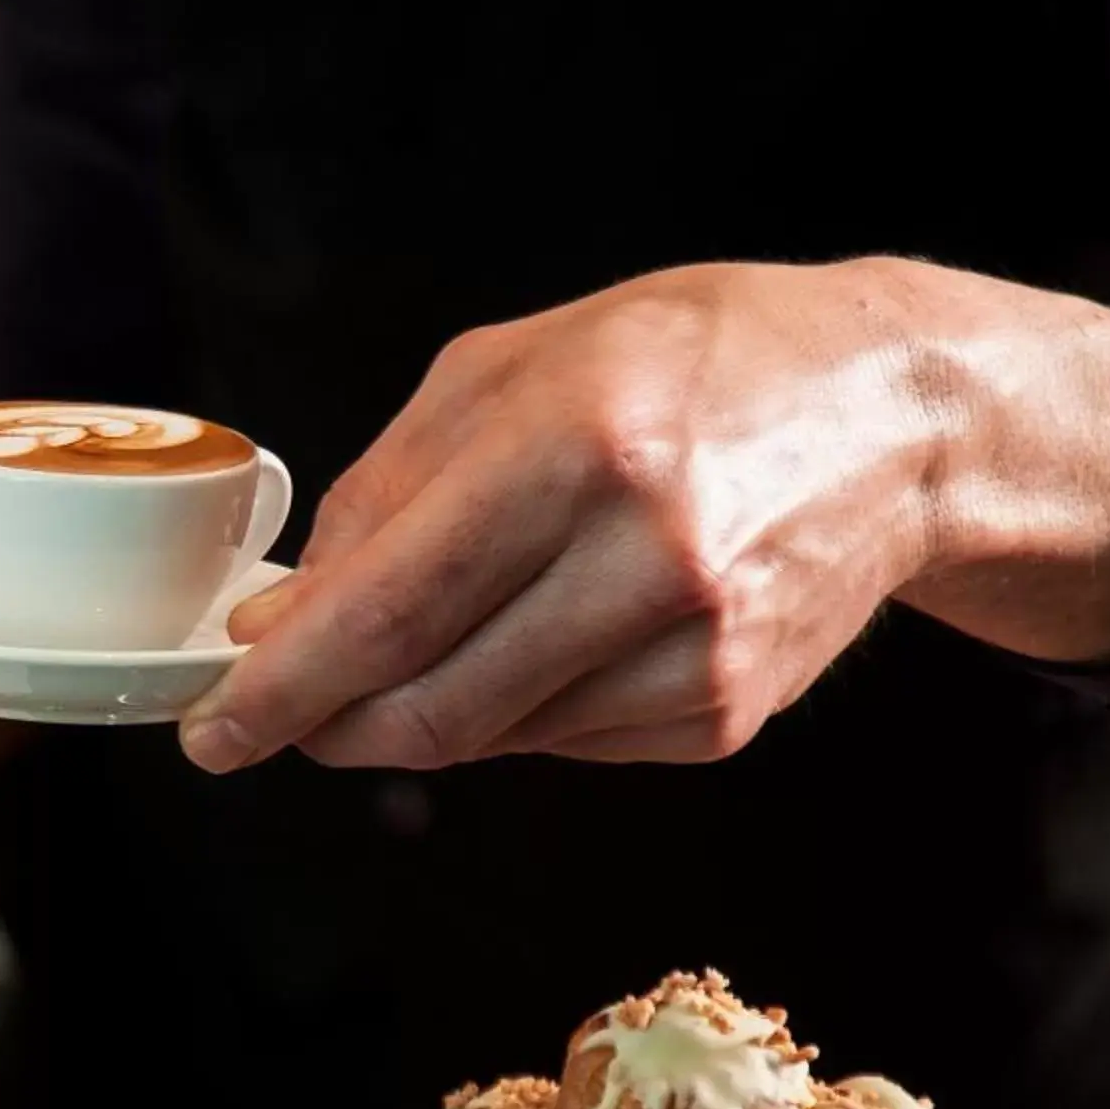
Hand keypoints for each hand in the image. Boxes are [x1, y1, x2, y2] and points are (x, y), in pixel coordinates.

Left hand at [178, 257, 1109, 772]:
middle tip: (275, 713)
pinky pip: (561, 746)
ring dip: (418, 712)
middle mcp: (649, 561)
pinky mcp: (725, 715)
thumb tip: (284, 617)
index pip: (390, 613)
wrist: (897, 418)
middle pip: (427, 709)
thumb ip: (384, 491)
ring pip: (487, 739)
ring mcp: (698, 653)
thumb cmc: (694, 362)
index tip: (212, 730)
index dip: (281, 691)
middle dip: (325, 725)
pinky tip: (548, 633)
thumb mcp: (516, 364)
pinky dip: (513, 708)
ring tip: (434, 631)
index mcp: (584, 448)